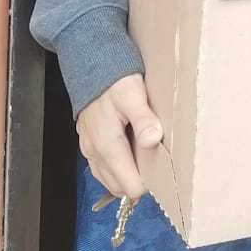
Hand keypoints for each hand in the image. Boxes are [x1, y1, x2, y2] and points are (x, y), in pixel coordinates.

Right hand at [76, 73, 162, 202]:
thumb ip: (143, 118)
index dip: (147, 184)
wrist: (90, 63)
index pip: (128, 185)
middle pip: (118, 187)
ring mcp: (88, 149)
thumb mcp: (133, 94)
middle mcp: (94, 152)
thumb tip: (153, 140)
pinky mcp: (88, 143)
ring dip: (125, 178)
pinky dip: (115, 170)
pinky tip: (129, 158)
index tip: (162, 173)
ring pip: (108, 179)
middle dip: (137, 183)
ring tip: (145, 165)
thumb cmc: (113, 79)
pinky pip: (101, 168)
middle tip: (157, 169)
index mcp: (107, 145)